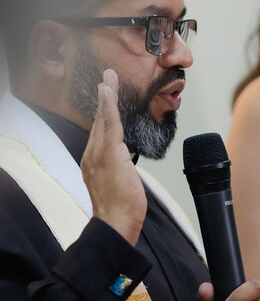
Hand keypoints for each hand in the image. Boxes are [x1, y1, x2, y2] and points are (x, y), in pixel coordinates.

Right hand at [81, 69, 146, 245]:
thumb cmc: (119, 210)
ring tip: (109, 77)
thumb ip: (120, 170)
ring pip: (103, 119)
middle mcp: (92, 155)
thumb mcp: (119, 185)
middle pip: (98, 121)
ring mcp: (99, 154)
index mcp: (94, 162)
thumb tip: (126, 164)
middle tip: (107, 77)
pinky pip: (110, 124)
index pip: (100, 132)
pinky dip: (109, 106)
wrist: (115, 223)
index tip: (106, 97)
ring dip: (107, 95)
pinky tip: (109, 91)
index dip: (103, 113)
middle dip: (104, 98)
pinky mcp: (110, 153)